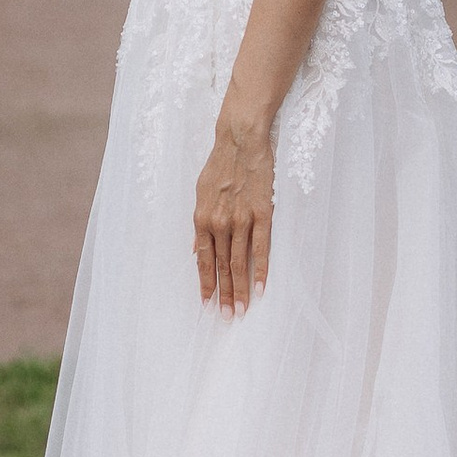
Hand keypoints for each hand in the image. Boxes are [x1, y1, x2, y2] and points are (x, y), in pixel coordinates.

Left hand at [192, 111, 273, 317]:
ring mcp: (241, 219)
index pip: (203, 260)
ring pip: (239, 262)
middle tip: (226, 317)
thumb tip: (194, 248)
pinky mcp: (262, 214)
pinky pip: (261, 248)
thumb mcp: (200, 193)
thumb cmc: (219, 165)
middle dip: (224, 294)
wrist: (240, 140)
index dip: (206, 283)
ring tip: (241, 310)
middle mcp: (219, 222)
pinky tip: (260, 288)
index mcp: (202, 218)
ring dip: (240, 289)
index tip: (207, 303)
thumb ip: (200, 224)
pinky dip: (260, 270)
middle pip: (222, 266)